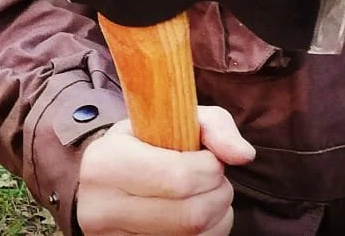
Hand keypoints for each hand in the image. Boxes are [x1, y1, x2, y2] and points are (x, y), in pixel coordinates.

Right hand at [75, 106, 254, 235]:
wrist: (101, 183)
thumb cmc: (142, 144)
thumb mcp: (169, 119)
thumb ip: (213, 125)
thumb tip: (244, 155)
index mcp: (106, 163)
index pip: (179, 178)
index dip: (210, 169)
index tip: (209, 158)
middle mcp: (103, 209)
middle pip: (191, 216)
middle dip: (218, 194)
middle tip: (214, 179)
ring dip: (216, 216)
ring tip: (206, 196)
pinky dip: (208, 233)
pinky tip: (198, 217)